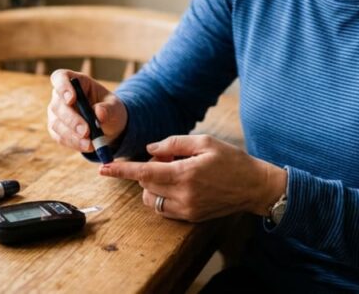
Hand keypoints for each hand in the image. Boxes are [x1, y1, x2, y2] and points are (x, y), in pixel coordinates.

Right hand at [47, 69, 127, 153]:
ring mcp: (57, 113)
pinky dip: (73, 143)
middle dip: (71, 119)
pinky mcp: (57, 129)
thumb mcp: (115, 107)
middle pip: (57, 104)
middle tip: (86, 132)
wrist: (109, 126)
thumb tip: (98, 113)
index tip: (71, 99)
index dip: (62, 87)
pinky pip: (60, 137)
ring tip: (90, 144)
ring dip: (72, 135)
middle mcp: (61, 96)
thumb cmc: (110, 110)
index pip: (60, 77)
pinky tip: (87, 146)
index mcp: (77, 82)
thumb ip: (108, 108)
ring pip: (56, 123)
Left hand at [99, 135, 286, 221]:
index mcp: (185, 174)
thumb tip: (151, 149)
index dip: (122, 171)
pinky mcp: (191, 217)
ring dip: (153, 184)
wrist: (254, 187)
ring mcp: (187, 210)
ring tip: (175, 171)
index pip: (144, 173)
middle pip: (146, 184)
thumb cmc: (232, 160)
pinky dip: (162, 195)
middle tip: (167, 157)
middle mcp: (183, 196)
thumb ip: (174, 144)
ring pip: (151, 198)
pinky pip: (163, 208)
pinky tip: (179, 183)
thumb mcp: (204, 142)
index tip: (103, 168)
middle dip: (148, 169)